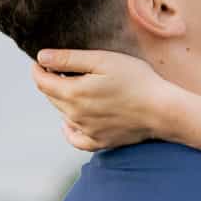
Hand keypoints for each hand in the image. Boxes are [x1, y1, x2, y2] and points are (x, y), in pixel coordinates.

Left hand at [32, 49, 174, 151]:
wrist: (161, 110)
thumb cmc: (136, 80)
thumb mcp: (102, 60)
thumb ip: (69, 59)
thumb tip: (41, 58)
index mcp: (72, 93)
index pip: (41, 81)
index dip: (38, 68)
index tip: (41, 60)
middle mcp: (74, 115)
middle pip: (51, 97)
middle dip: (51, 81)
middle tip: (61, 69)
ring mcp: (86, 131)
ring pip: (63, 114)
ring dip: (63, 100)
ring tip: (76, 87)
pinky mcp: (99, 142)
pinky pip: (75, 138)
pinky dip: (69, 129)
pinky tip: (72, 121)